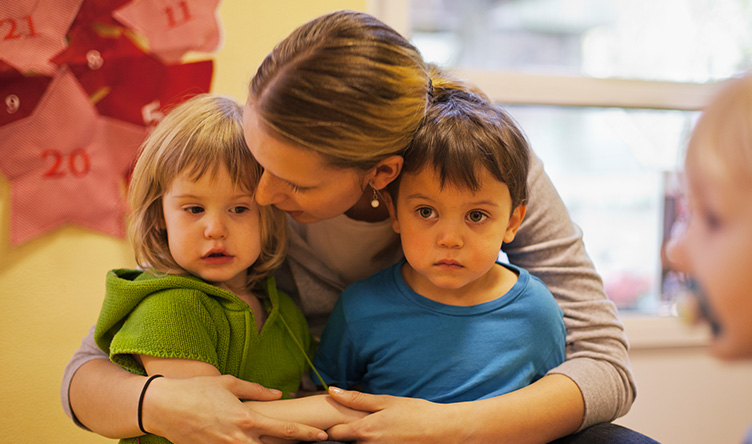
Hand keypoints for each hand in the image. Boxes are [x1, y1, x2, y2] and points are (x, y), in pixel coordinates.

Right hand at [143, 375, 327, 443]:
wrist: (162, 406)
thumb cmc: (196, 390)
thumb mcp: (230, 383)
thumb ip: (258, 391)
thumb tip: (279, 394)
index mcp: (247, 419)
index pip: (285, 430)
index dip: (307, 434)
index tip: (322, 436)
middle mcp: (239, 439)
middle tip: (312, 442)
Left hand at [325, 387, 464, 443]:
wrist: (442, 430)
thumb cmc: (415, 412)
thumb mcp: (385, 401)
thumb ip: (356, 399)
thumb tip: (331, 390)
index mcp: (365, 430)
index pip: (333, 434)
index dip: (330, 426)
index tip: (332, 417)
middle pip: (343, 443)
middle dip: (341, 433)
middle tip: (346, 422)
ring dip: (357, 438)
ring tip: (369, 427)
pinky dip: (371, 442)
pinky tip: (380, 434)